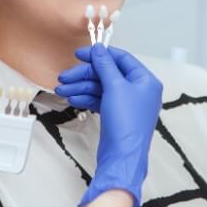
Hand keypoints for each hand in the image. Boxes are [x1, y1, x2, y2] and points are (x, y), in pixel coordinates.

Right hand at [56, 45, 161, 206]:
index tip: (80, 54)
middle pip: (107, 74)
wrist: (122, 157)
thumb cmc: (126, 123)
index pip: (121, 59)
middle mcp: (138, 91)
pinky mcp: (116, 115)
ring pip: (101, 88)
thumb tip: (99, 49)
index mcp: (145, 80)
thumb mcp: (115, 87)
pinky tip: (72, 99)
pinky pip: (100, 100)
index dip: (99, 54)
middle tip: (64, 77)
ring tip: (61, 90)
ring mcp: (127, 104)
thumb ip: (106, 65)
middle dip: (84, 75)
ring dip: (81, 87)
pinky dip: (86, 98)